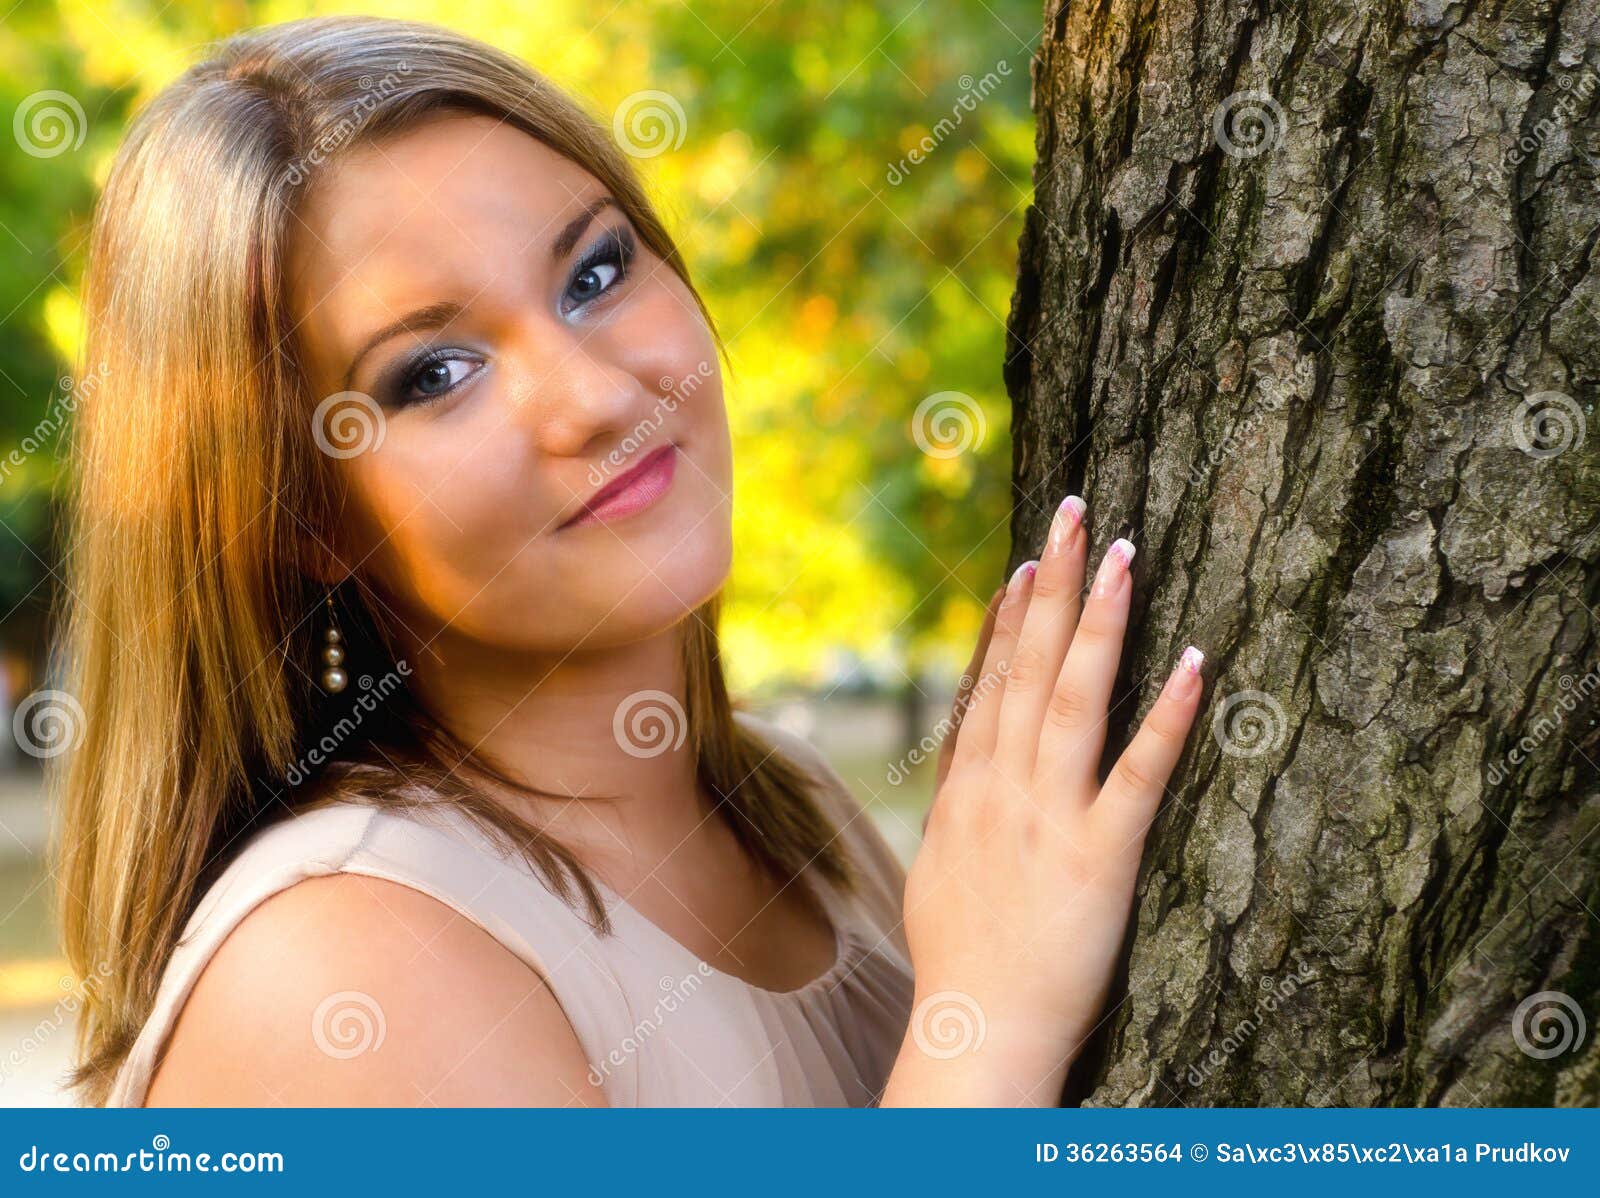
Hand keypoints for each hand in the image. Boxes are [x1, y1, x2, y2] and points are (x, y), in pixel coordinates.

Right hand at [884, 495, 1205, 1105]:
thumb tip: (962, 779)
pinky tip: (1195, 663)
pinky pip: (1139, 774)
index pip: (991, 685)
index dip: (1011, 619)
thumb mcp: (938, 873)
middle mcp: (1003, 788)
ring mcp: (1050, 817)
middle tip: (1075, 513)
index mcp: (967, 792)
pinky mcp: (1101, 855)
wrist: (973, 1032)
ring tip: (1123, 555)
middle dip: (1053, 585)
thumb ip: (953, 813)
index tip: (1028, 563)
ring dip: (1099, 623)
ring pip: (1075, 700)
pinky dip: (1167, 716)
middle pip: (1030, 668)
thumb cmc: (958, 964)